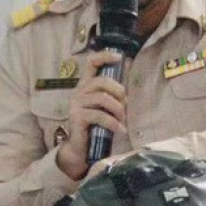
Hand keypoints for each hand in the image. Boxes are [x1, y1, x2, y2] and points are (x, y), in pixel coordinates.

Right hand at [55, 49, 128, 180]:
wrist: (80, 149)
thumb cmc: (95, 126)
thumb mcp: (105, 107)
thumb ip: (113, 95)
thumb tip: (129, 82)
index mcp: (85, 86)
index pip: (91, 62)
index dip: (104, 56)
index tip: (119, 57)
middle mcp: (78, 92)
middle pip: (102, 81)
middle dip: (119, 92)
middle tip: (125, 106)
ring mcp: (76, 104)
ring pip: (103, 98)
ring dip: (118, 110)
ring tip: (122, 120)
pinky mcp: (77, 117)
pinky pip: (100, 115)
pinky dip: (113, 123)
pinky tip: (120, 130)